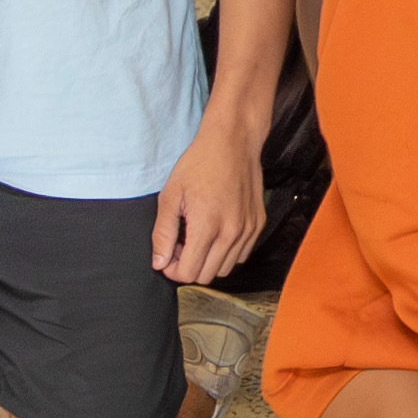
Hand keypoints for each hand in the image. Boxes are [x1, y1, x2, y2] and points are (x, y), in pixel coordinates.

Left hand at [149, 104, 265, 289]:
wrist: (233, 141)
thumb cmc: (200, 163)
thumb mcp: (170, 195)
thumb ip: (163, 233)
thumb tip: (160, 262)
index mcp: (207, 226)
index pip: (189, 273)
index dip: (172, 269)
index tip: (168, 255)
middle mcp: (232, 232)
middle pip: (207, 275)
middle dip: (189, 266)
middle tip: (182, 243)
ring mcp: (248, 229)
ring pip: (225, 269)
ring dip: (209, 260)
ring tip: (200, 237)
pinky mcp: (258, 223)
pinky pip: (241, 254)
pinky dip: (227, 252)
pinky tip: (217, 232)